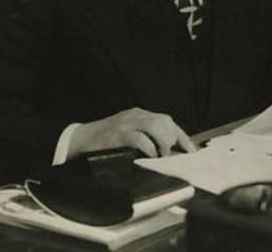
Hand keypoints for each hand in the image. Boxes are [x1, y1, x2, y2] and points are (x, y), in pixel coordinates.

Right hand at [68, 107, 196, 159]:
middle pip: (164, 120)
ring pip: (155, 125)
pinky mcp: (117, 134)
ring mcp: (126, 123)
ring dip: (163, 142)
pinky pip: (139, 137)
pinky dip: (148, 147)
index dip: (182, 137)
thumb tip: (168, 153)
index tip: (192, 151)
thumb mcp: (128, 134)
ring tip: (162, 155)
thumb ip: (146, 138)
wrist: (79, 140)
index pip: (167, 122)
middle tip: (170, 154)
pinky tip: (149, 155)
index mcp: (139, 115)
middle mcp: (135, 115)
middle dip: (173, 138)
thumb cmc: (106, 141)